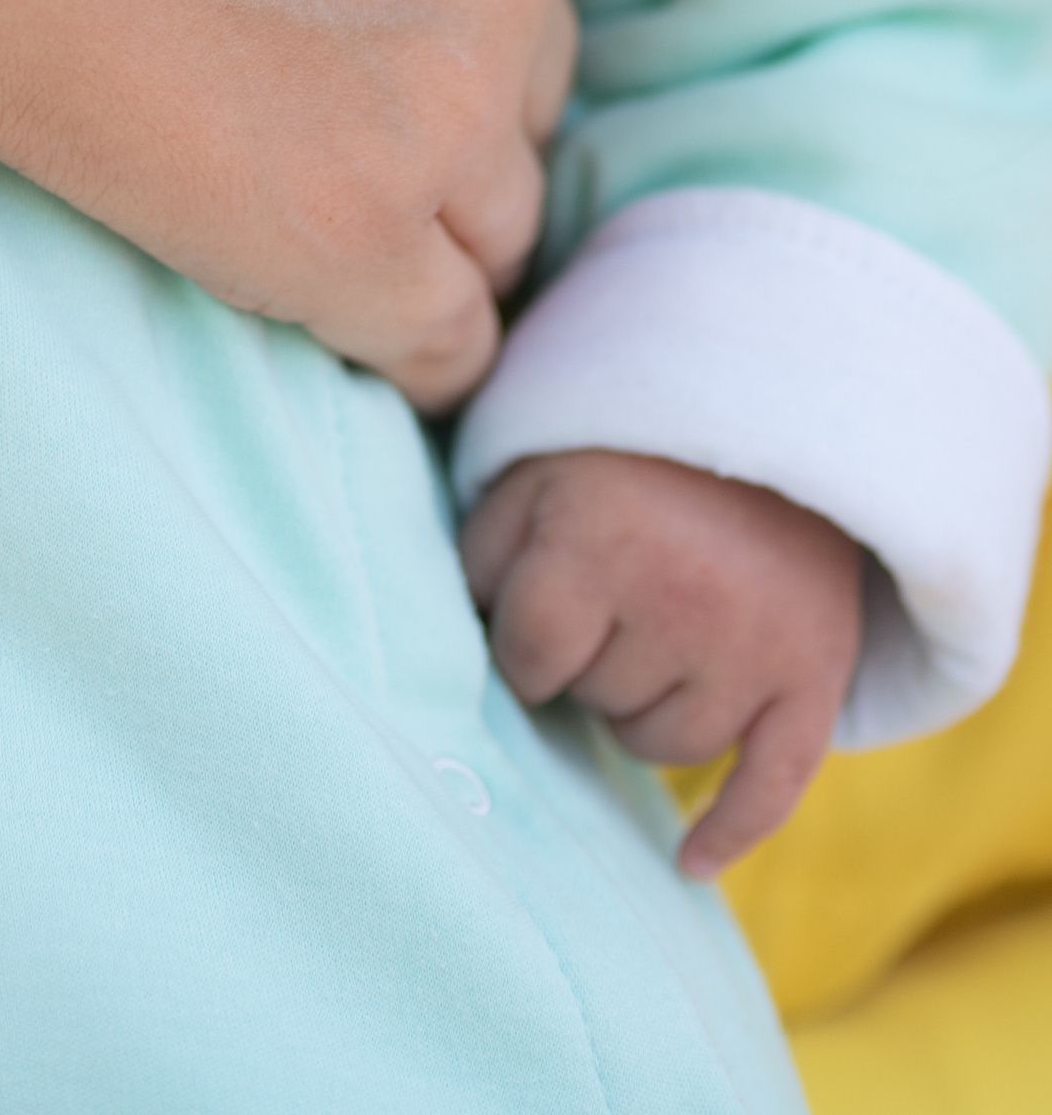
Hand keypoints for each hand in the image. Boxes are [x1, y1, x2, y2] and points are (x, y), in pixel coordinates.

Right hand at [0, 0, 598, 405]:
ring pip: (481, 209)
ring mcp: (439, 109)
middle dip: (401, 74)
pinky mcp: (341, 241)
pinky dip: (374, 325)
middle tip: (232, 48)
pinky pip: (436, 340)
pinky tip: (265, 265)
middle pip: (510, 69)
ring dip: (392, 203)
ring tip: (237, 157)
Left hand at [460, 448, 863, 875]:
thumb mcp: (529, 477)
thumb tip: (462, 649)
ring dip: (649, 710)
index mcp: (596, 543)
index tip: (543, 609)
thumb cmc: (620, 457)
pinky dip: (732, 830)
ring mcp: (754, 647)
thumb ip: (480, 559)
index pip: (530, 661)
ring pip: (668, 748)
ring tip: (661, 633)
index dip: (526, 645)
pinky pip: (774, 787)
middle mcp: (680, 602)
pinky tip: (689, 861)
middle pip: (600, 703)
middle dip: (594, 665)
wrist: (765, 417)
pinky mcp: (815, 676)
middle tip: (619, 597)